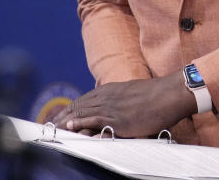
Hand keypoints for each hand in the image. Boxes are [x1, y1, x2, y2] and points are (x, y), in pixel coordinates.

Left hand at [54, 72, 195, 137]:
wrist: (170, 94)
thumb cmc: (158, 96)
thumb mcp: (135, 96)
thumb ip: (122, 102)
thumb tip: (116, 114)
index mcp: (111, 90)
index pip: (84, 100)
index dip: (70, 109)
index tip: (59, 117)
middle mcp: (107, 96)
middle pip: (78, 105)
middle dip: (61, 115)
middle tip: (48, 124)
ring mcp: (111, 106)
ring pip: (81, 111)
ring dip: (64, 120)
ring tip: (52, 127)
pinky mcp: (117, 117)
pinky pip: (93, 119)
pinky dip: (78, 122)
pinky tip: (68, 126)